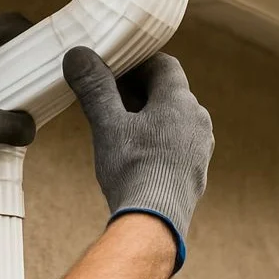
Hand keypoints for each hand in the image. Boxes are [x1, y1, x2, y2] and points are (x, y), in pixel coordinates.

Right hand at [62, 47, 213, 273]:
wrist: (156, 223)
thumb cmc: (133, 170)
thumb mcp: (107, 125)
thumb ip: (94, 88)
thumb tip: (78, 55)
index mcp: (179, 101)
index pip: (164, 64)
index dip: (139, 62)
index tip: (115, 67)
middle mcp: (197, 119)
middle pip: (169, 91)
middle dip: (139, 89)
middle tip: (109, 94)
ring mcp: (200, 147)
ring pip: (174, 118)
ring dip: (149, 114)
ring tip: (119, 124)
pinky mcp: (196, 170)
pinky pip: (178, 142)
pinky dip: (158, 138)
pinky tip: (136, 153)